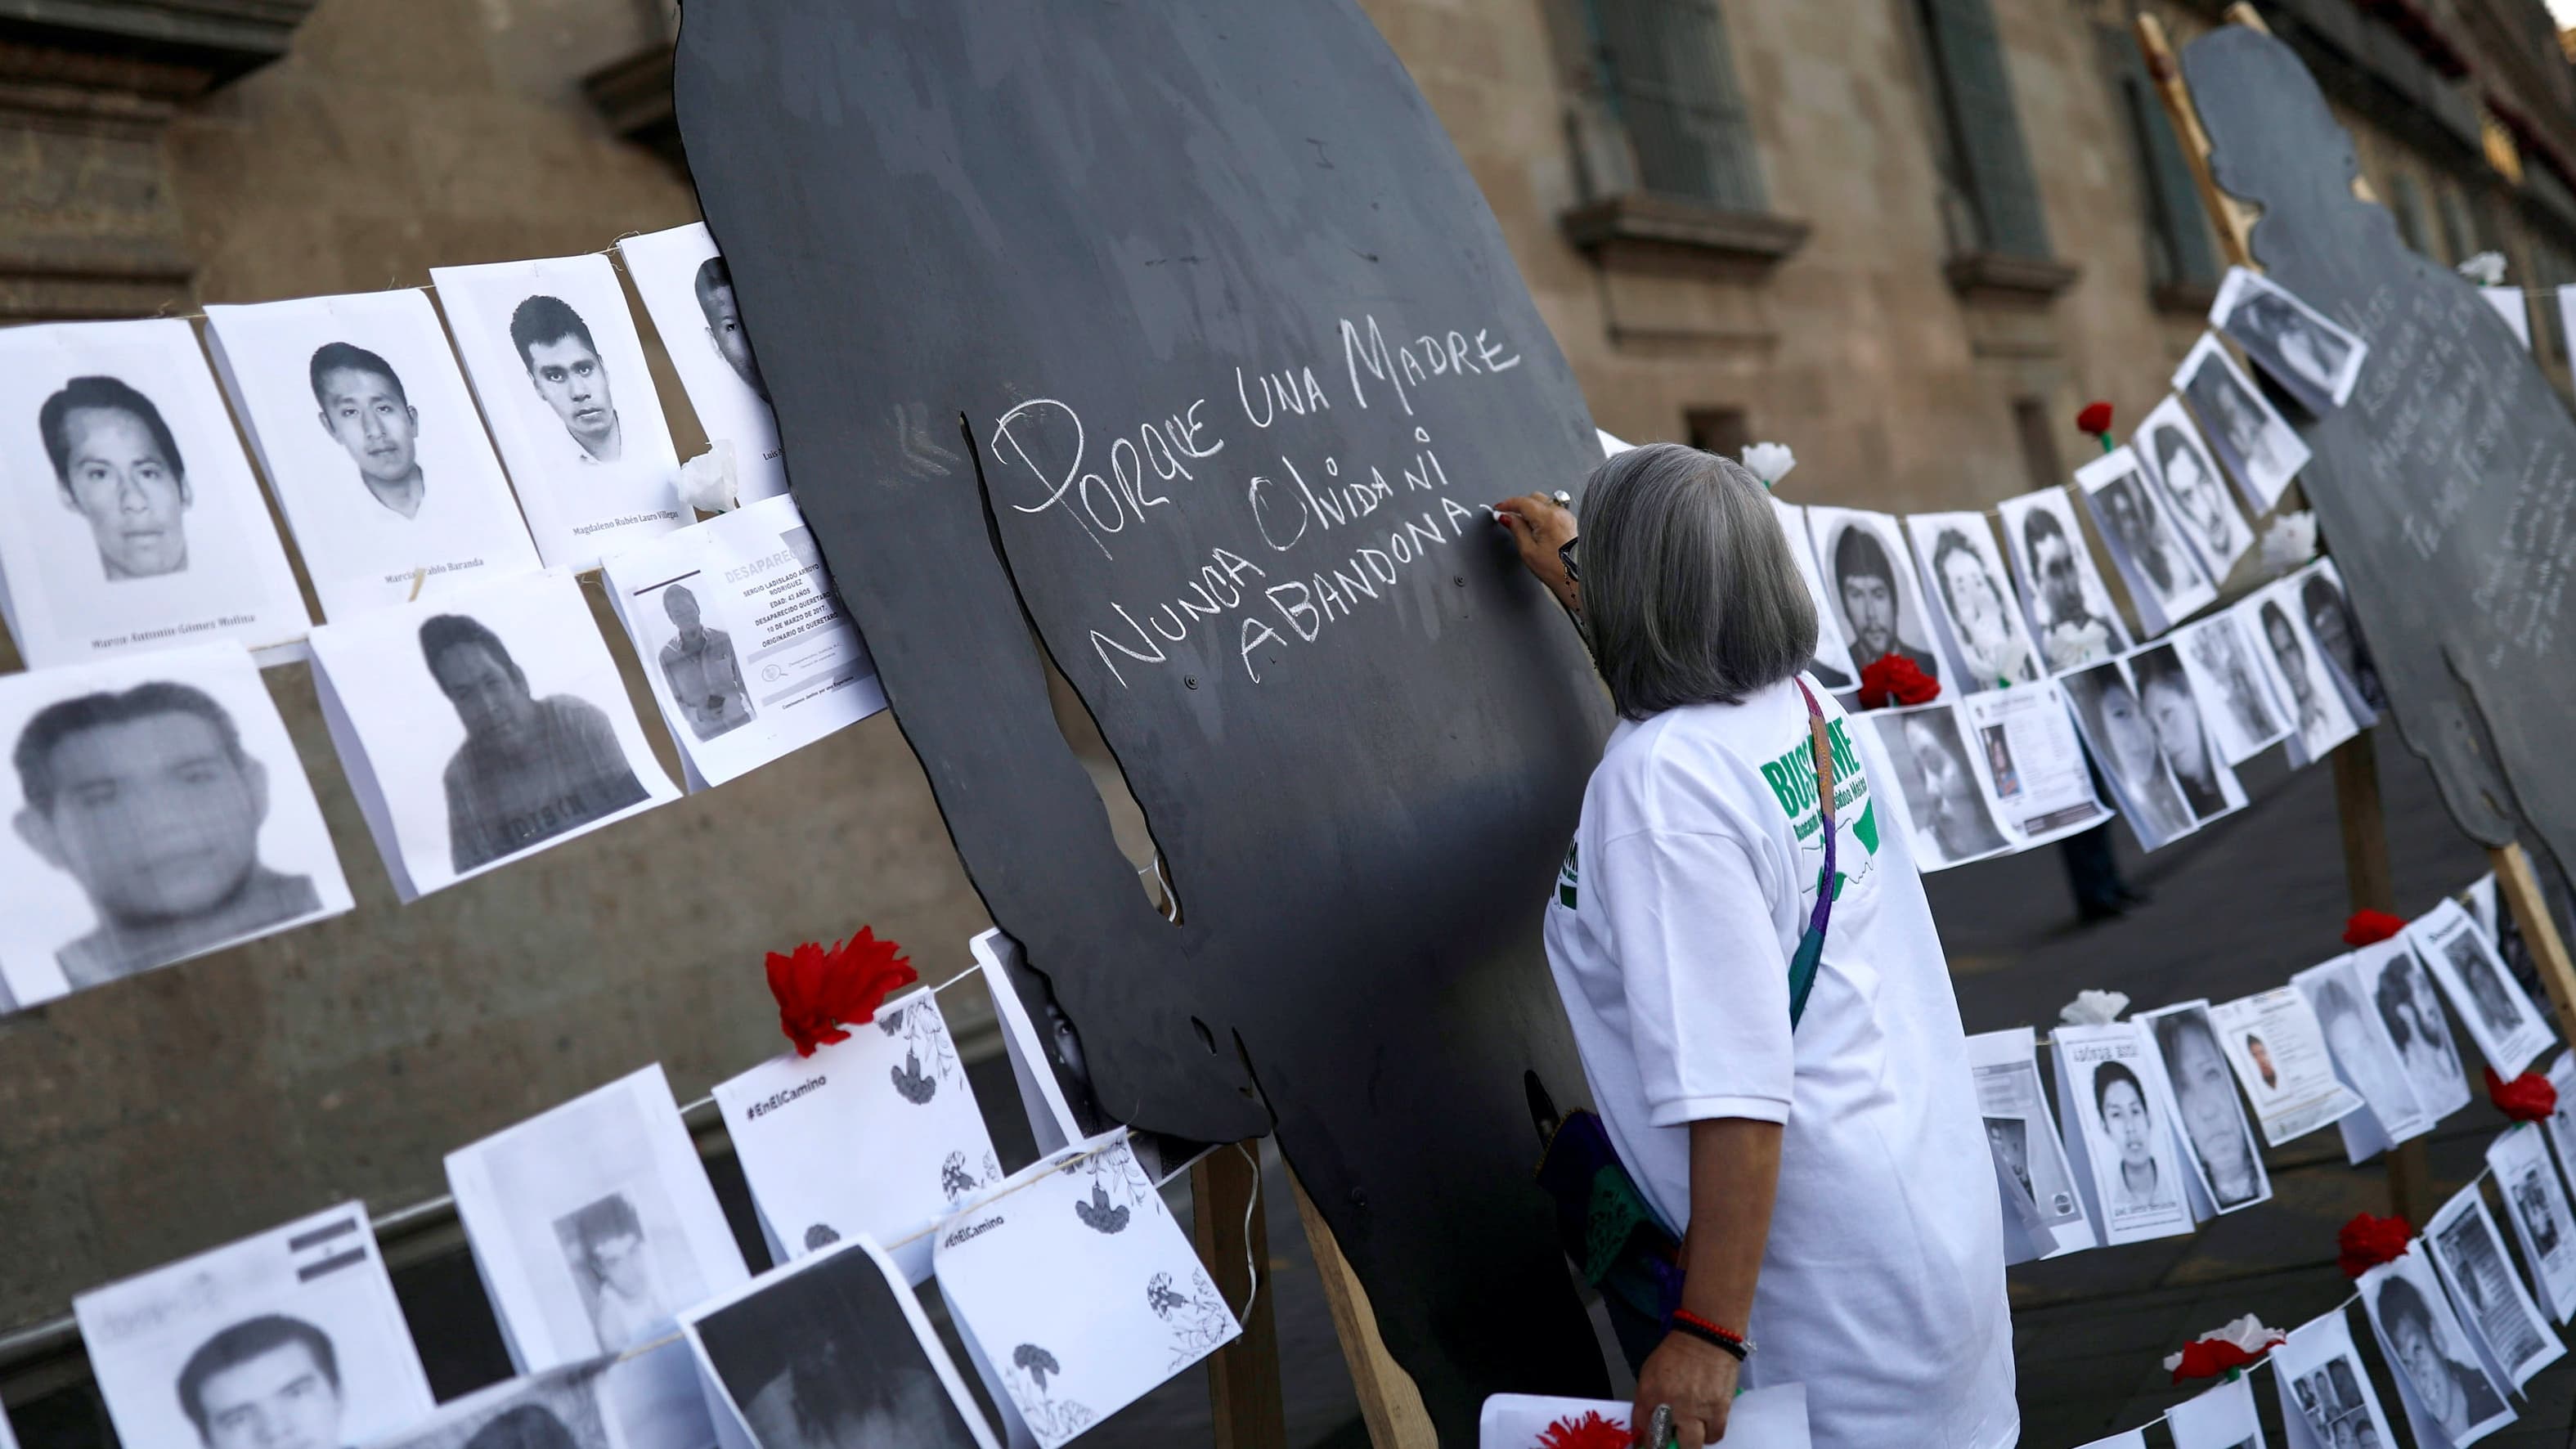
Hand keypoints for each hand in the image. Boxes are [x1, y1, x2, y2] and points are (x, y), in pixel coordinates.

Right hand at [1492, 491, 1578, 612]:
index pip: (1522, 501)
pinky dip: (1543, 515)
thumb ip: (1516, 529)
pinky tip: (1539, 530)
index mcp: (1548, 517)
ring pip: (1545, 503)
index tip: (1499, 508)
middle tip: (1509, 517)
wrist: (1578, 579)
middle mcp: (1560, 513)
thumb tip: (1507, 517)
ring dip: (1532, 510)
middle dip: (1520, 505)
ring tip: (1525, 527)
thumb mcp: (1528, 551)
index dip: (1507, 504)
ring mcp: (1568, 517)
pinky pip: (1554, 511)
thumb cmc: (1557, 570)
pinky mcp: (1572, 523)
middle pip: (1535, 498)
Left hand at [1632, 1332, 1738, 1447]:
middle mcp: (1670, 1405)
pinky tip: (1707, 1426)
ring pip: (1691, 1445)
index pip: (1640, 1426)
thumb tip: (1648, 1419)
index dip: (1644, 1438)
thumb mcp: (1650, 1371)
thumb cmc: (1676, 1351)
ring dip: (1690, 1441)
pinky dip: (1710, 1434)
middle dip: (1664, 1445)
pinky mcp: (1718, 1410)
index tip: (1648, 1441)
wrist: (1707, 1337)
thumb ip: (1648, 1397)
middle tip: (1669, 1439)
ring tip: (1691, 1430)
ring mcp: (1695, 1410)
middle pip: (1662, 1443)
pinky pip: (1714, 1436)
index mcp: (1649, 1393)